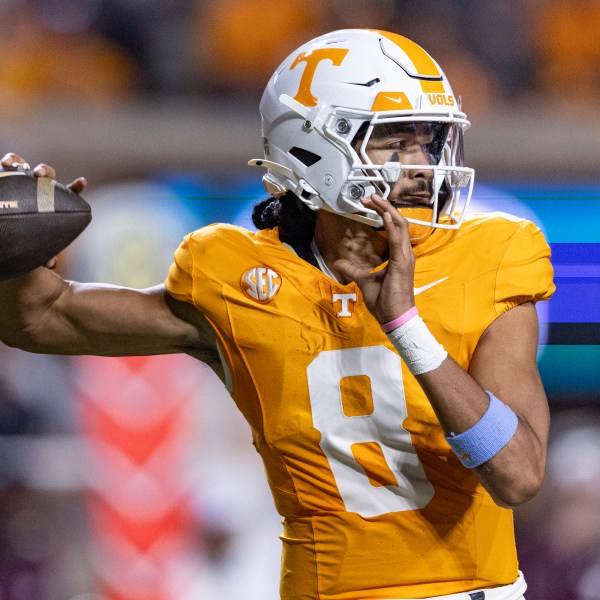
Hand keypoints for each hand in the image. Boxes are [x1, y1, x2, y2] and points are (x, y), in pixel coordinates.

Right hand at [1, 152, 87, 269]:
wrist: (7, 235)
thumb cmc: (27, 241)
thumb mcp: (36, 245)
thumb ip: (44, 252)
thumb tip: (50, 265)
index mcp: (52, 202)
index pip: (67, 192)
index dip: (75, 187)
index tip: (82, 181)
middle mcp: (37, 189)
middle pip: (45, 174)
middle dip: (44, 170)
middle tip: (38, 175)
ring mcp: (19, 182)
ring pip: (21, 166)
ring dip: (17, 161)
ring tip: (10, 164)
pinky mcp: (5, 181)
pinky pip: (5, 169)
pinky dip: (6, 165)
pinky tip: (3, 165)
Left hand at [334, 194, 415, 323]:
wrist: (394, 318)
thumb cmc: (384, 302)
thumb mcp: (365, 281)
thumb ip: (353, 270)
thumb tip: (338, 263)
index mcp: (399, 256)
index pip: (394, 228)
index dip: (384, 213)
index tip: (369, 203)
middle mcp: (405, 253)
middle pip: (398, 221)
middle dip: (384, 206)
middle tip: (368, 196)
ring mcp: (405, 257)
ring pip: (400, 225)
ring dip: (387, 210)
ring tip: (374, 199)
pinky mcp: (401, 263)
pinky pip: (397, 239)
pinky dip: (391, 225)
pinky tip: (383, 214)